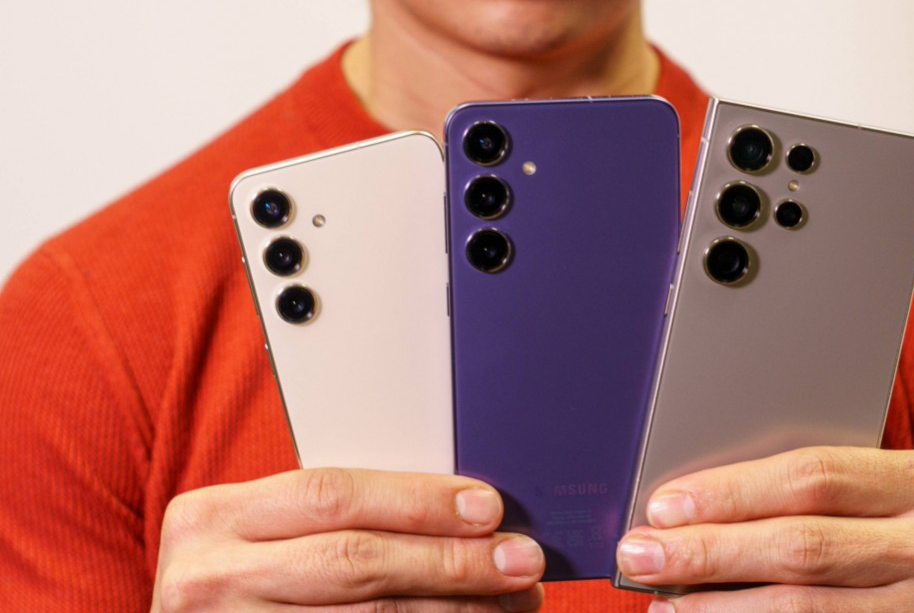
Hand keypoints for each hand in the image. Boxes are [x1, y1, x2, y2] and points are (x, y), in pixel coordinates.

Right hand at [152, 468, 543, 611]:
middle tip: (521, 561)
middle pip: (356, 561)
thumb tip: (463, 509)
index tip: (488, 508)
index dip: (418, 501)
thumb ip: (339, 516)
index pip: (333, 495)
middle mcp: (210, 579)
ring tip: (511, 603)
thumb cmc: (241, 582)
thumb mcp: (264, 536)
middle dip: (451, 561)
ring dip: (453, 612)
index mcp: (212, 518)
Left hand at [616, 447, 913, 611]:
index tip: (664, 506)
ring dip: (717, 606)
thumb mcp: (876, 501)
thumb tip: (691, 501)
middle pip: (801, 545)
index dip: (730, 491)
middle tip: (641, 553)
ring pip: (800, 607)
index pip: (813, 477)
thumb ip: (811, 491)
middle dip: (709, 550)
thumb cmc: (896, 541)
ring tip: (662, 599)